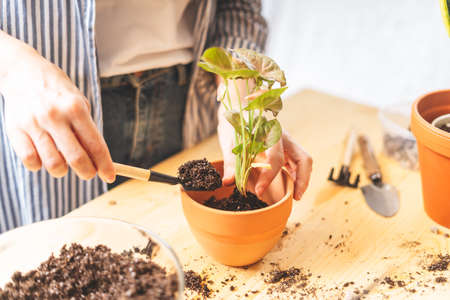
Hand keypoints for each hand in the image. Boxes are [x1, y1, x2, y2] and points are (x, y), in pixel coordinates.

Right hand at [0, 34, 114, 181]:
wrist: (22, 71)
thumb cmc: (58, 91)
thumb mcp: (79, 102)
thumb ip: (87, 129)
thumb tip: (97, 160)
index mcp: (76, 108)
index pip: (95, 145)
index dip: (105, 165)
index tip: (110, 176)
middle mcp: (55, 116)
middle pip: (76, 158)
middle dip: (87, 172)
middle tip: (89, 174)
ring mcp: (33, 123)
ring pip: (53, 164)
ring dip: (62, 170)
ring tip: (64, 163)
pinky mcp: (14, 129)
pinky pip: (30, 161)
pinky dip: (40, 165)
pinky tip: (44, 157)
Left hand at [217, 85, 312, 199]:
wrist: (238, 109)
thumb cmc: (234, 123)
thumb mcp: (229, 139)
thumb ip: (230, 161)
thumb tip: (228, 182)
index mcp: (269, 131)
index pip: (275, 157)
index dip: (268, 176)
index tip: (259, 191)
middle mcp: (283, 136)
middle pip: (302, 158)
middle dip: (302, 179)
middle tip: (295, 198)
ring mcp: (287, 142)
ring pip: (304, 160)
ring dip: (303, 179)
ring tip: (296, 196)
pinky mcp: (286, 148)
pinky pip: (297, 162)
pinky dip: (298, 175)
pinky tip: (292, 188)